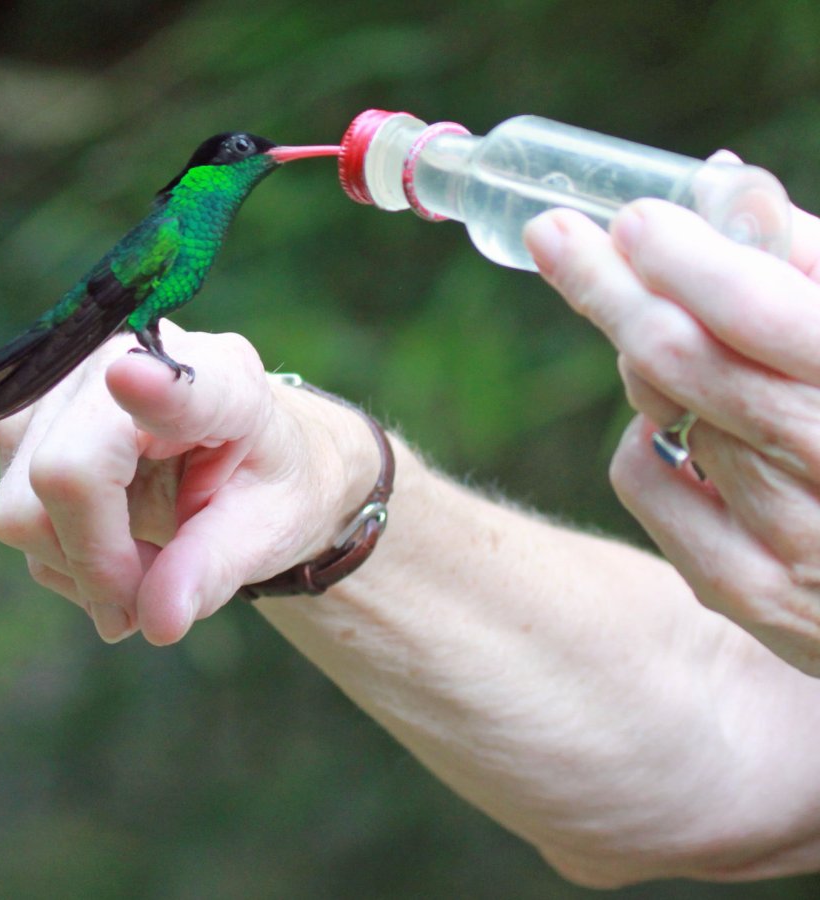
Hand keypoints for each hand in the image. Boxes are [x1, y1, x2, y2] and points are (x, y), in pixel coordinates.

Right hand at [0, 323, 379, 644]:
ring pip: (22, 508)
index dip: (152, 390)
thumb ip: (214, 569)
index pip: (177, 385)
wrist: (241, 454)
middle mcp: (128, 356)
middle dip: (100, 567)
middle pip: (63, 475)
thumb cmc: (262, 484)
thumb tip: (158, 621)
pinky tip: (109, 550)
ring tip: (140, 570)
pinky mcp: (25, 416)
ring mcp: (64, 382)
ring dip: (78, 567)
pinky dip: (60, 555)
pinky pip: (13, 513)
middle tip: (153, 601)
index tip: (130, 377)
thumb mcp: (266, 529)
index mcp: (223, 379)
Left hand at [524, 189, 819, 673]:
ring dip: (644, 360)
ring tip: (669, 338)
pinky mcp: (750, 590)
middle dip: (608, 286)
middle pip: (681, 359)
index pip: (756, 309)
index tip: (631, 217)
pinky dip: (642, 437)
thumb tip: (720, 181)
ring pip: (658, 412)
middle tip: (554, 235)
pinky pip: (642, 481)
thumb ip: (809, 263)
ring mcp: (795, 540)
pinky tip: (685, 432)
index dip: (682, 257)